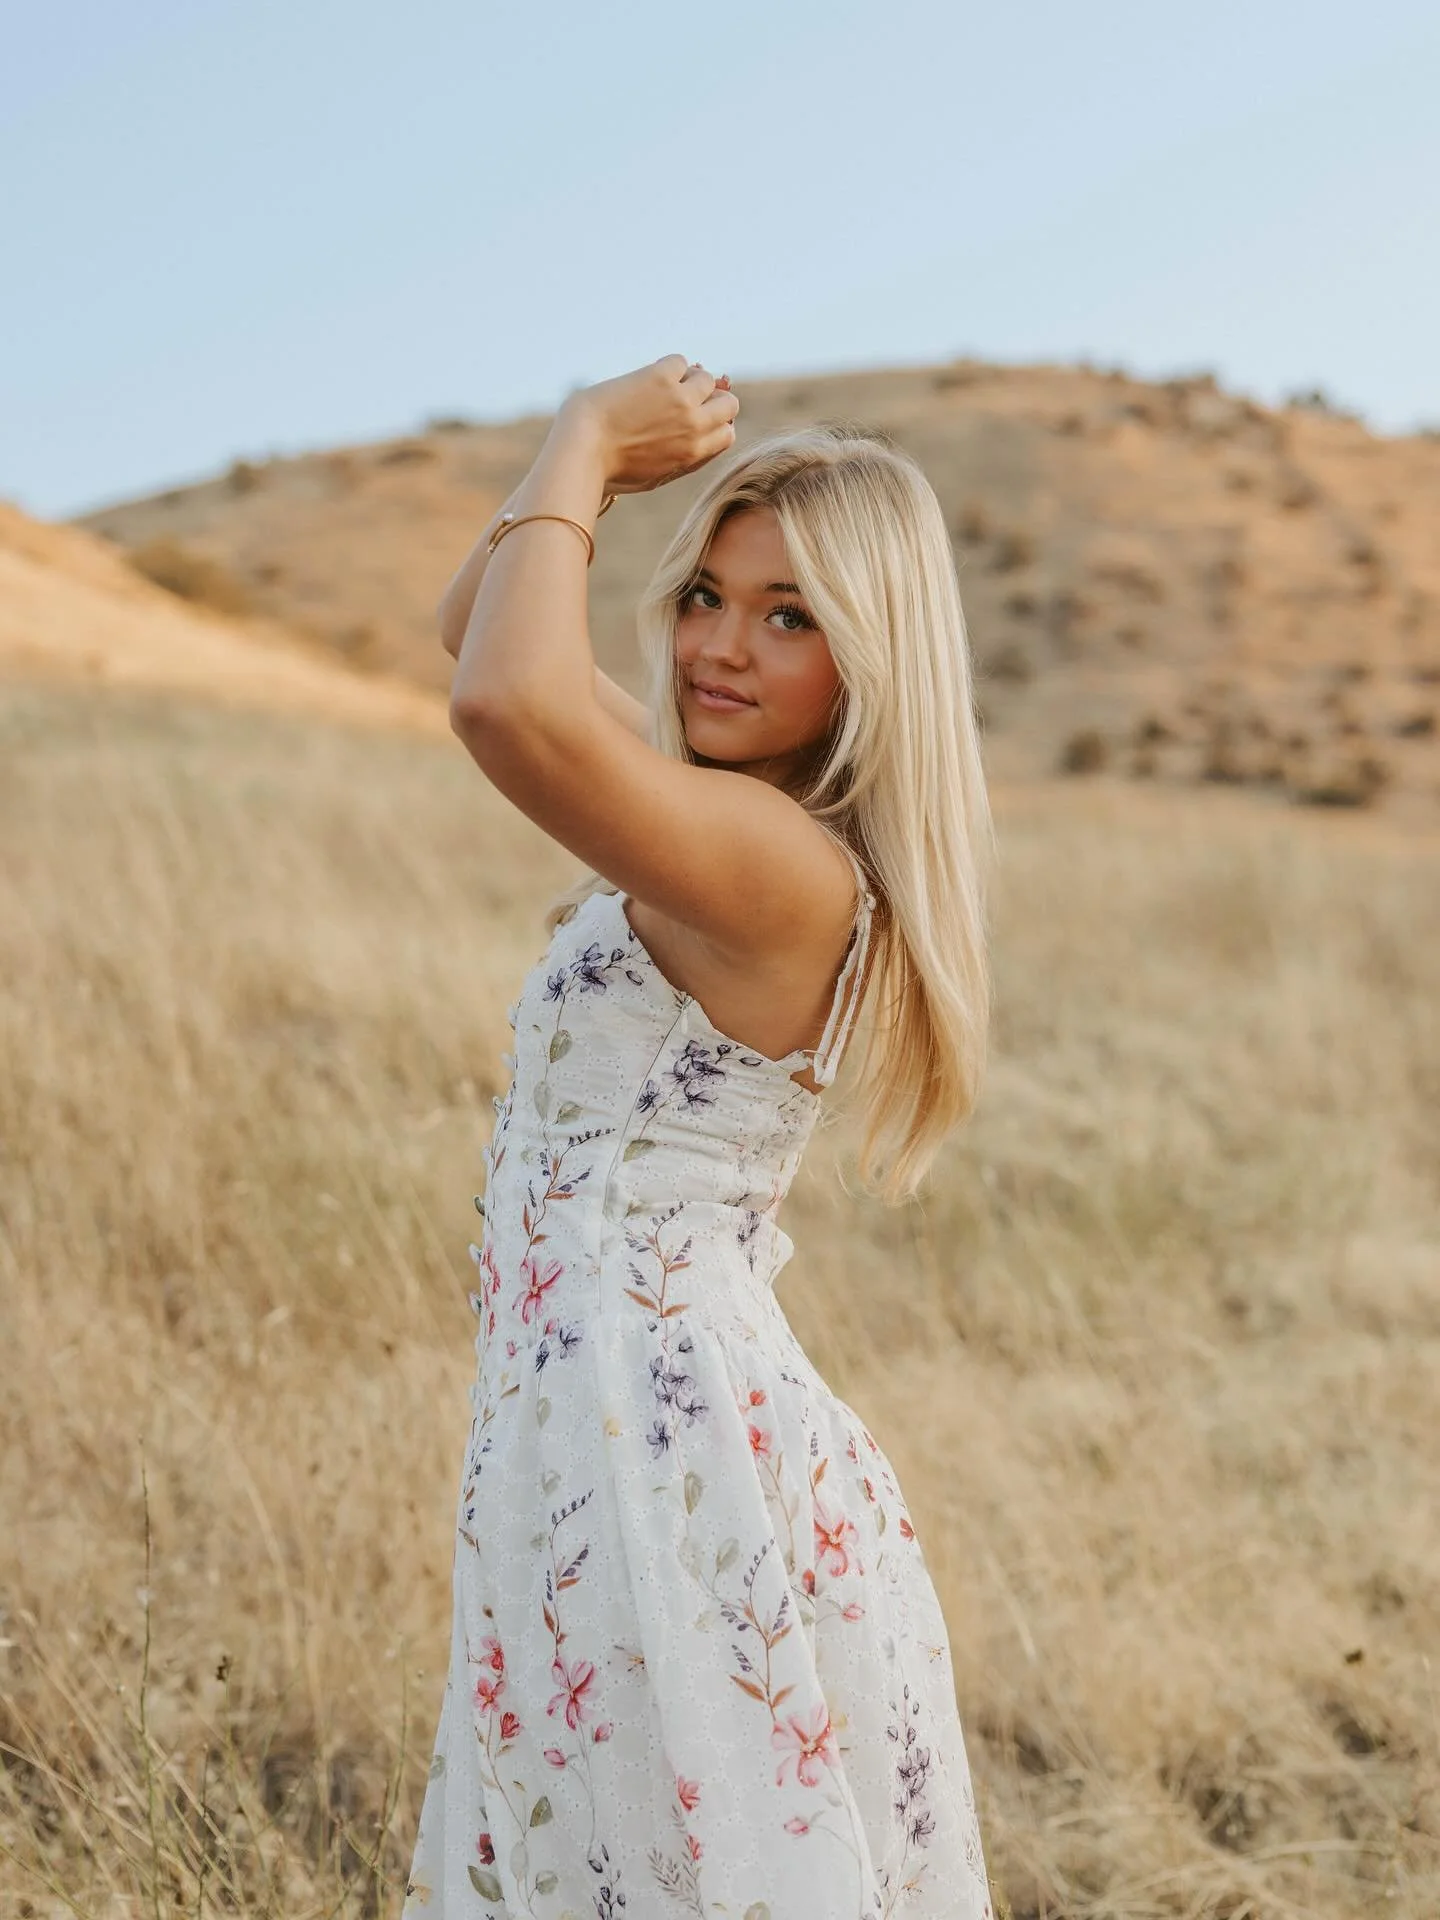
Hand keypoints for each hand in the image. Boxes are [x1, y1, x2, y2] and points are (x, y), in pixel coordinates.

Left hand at [559, 355, 739, 497]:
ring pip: (708, 378)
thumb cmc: (612, 468)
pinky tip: (647, 379)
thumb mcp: (656, 476)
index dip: (713, 425)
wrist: (583, 449)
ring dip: (688, 380)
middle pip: (729, 404)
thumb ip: (686, 459)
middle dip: (711, 401)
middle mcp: (694, 425)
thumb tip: (709, 435)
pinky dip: (668, 367)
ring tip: (662, 389)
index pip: (727, 433)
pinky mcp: (661, 377)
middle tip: (684, 401)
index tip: (694, 421)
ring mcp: (680, 399)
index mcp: (693, 454)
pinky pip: (680, 361)